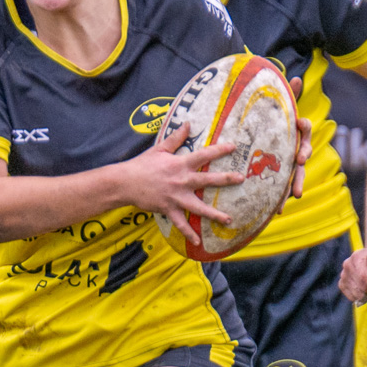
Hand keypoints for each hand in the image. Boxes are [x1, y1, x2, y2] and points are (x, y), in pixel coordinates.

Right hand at [123, 126, 244, 245]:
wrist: (125, 182)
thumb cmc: (142, 164)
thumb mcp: (159, 149)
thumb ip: (176, 138)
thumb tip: (188, 124)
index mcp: (180, 164)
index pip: (204, 155)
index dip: (219, 150)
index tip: (233, 147)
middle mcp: (182, 181)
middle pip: (208, 180)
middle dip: (226, 180)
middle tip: (241, 179)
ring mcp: (177, 197)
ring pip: (200, 207)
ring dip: (215, 214)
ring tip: (229, 220)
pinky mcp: (169, 209)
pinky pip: (181, 223)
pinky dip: (189, 233)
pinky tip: (198, 242)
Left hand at [285, 78, 310, 203]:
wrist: (267, 135)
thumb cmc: (274, 120)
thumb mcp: (279, 106)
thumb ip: (289, 94)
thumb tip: (297, 77)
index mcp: (298, 131)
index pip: (306, 126)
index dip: (304, 125)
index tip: (299, 121)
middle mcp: (298, 147)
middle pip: (304, 152)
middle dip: (303, 156)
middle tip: (300, 159)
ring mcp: (291, 163)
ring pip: (297, 174)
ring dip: (296, 183)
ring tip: (295, 195)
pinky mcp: (283, 175)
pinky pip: (284, 186)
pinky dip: (282, 197)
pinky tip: (278, 210)